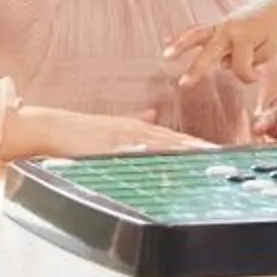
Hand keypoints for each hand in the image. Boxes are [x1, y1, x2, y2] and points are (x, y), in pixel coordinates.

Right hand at [5, 105, 213, 159]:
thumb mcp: (111, 126)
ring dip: (185, 151)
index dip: (199, 146)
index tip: (221, 154)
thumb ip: (134, 123)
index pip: (175, 139)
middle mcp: (135, 130)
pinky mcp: (108, 145)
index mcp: (138, 128)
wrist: (50, 127)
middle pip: (175, 141)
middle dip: (201, 150)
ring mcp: (123, 137)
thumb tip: (151, 117)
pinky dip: (150, 153)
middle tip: (227, 159)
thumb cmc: (78, 131)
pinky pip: (133, 150)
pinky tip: (165, 157)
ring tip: (208, 159)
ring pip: (161, 144)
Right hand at [162, 0, 276, 86]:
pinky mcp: (216, 25)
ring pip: (196, 35)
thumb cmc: (273, 31)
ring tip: (166, 55)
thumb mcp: (270, 49)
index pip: (240, 66)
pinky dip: (181, 36)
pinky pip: (196, 30)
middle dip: (197, 68)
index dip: (249, 76)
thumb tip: (222, 64)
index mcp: (245, 37)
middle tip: (183, 84)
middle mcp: (229, 30)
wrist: (276, 7)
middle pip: (210, 51)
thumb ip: (249, 60)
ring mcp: (220, 26)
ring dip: (180, 45)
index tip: (258, 75)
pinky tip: (166, 42)